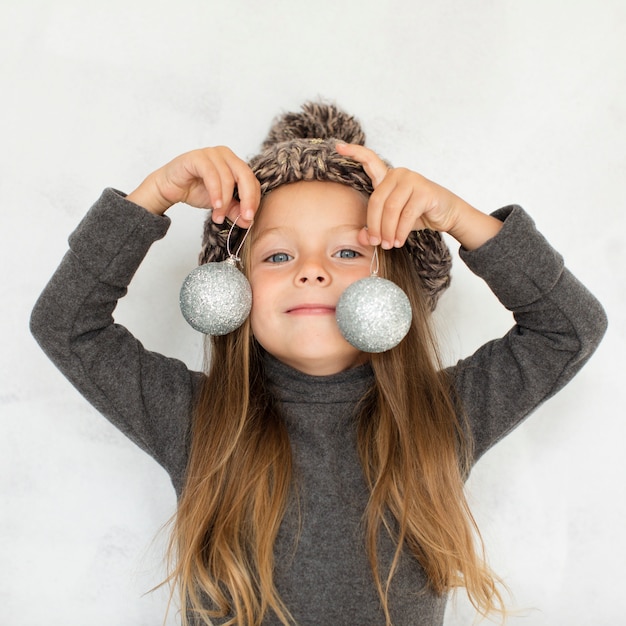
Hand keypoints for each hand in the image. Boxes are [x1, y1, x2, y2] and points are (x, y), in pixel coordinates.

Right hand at [126, 147, 260, 226]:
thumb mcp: (221, 204)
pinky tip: (215, 205)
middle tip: (245, 217)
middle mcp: (226, 155)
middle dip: (248, 199)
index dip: (254, 200)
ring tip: (219, 216)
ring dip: (225, 201)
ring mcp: (212, 154)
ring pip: (227, 178)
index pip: (252, 181)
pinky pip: (211, 174)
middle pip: (245, 176)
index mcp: (235, 164)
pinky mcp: (197, 157)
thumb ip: (235, 211)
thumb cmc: (196, 190)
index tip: (249, 219)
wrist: (171, 188)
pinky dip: (215, 191)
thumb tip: (248, 222)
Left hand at [335, 142, 501, 249]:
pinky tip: (399, 241)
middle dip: (375, 226)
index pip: (369, 161)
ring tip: (389, 245)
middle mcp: (398, 174)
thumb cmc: (418, 215)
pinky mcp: (424, 191)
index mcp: (388, 177)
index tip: (337, 146)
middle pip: (376, 201)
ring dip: (388, 231)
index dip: (353, 152)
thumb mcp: (392, 223)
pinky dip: (400, 232)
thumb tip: (362, 239)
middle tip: (377, 243)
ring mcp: (412, 180)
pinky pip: (406, 215)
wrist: (447, 214)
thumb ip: (375, 229)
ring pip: (390, 210)